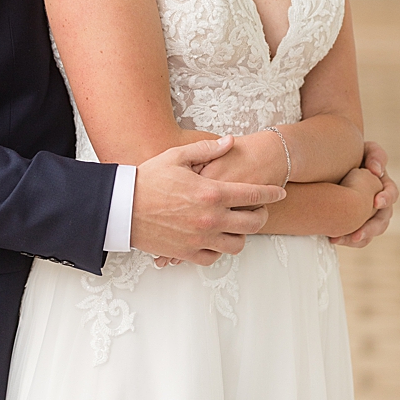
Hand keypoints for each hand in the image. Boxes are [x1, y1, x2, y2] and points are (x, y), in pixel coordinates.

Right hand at [130, 137, 284, 265]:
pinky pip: (214, 257)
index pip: (253, 195)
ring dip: (242, 234)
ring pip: (237, 244)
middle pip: (253, 223)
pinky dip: (219, 249)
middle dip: (262, 215)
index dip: (271, 193)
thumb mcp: (177, 156)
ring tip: (237, 225)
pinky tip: (216, 238)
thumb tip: (230, 141)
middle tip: (260, 210)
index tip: (280, 192)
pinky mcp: (186, 253)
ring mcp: (199, 239)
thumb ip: (207, 149)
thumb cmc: (148, 179)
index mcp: (211, 193)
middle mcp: (210, 219)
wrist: (120, 207)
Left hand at [332, 140, 398, 246]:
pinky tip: (331, 238)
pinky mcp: (352, 225)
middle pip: (381, 222)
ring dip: (356, 239)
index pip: (392, 194)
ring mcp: (365, 217)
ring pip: (368, 234)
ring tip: (338, 239)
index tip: (376, 201)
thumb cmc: (352, 154)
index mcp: (384, 187)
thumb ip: (375, 155)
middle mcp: (377, 205)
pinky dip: (344, 239)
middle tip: (357, 234)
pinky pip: (353, 238)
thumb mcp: (364, 149)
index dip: (386, 198)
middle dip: (370, 229)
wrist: (331, 164)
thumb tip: (378, 171)